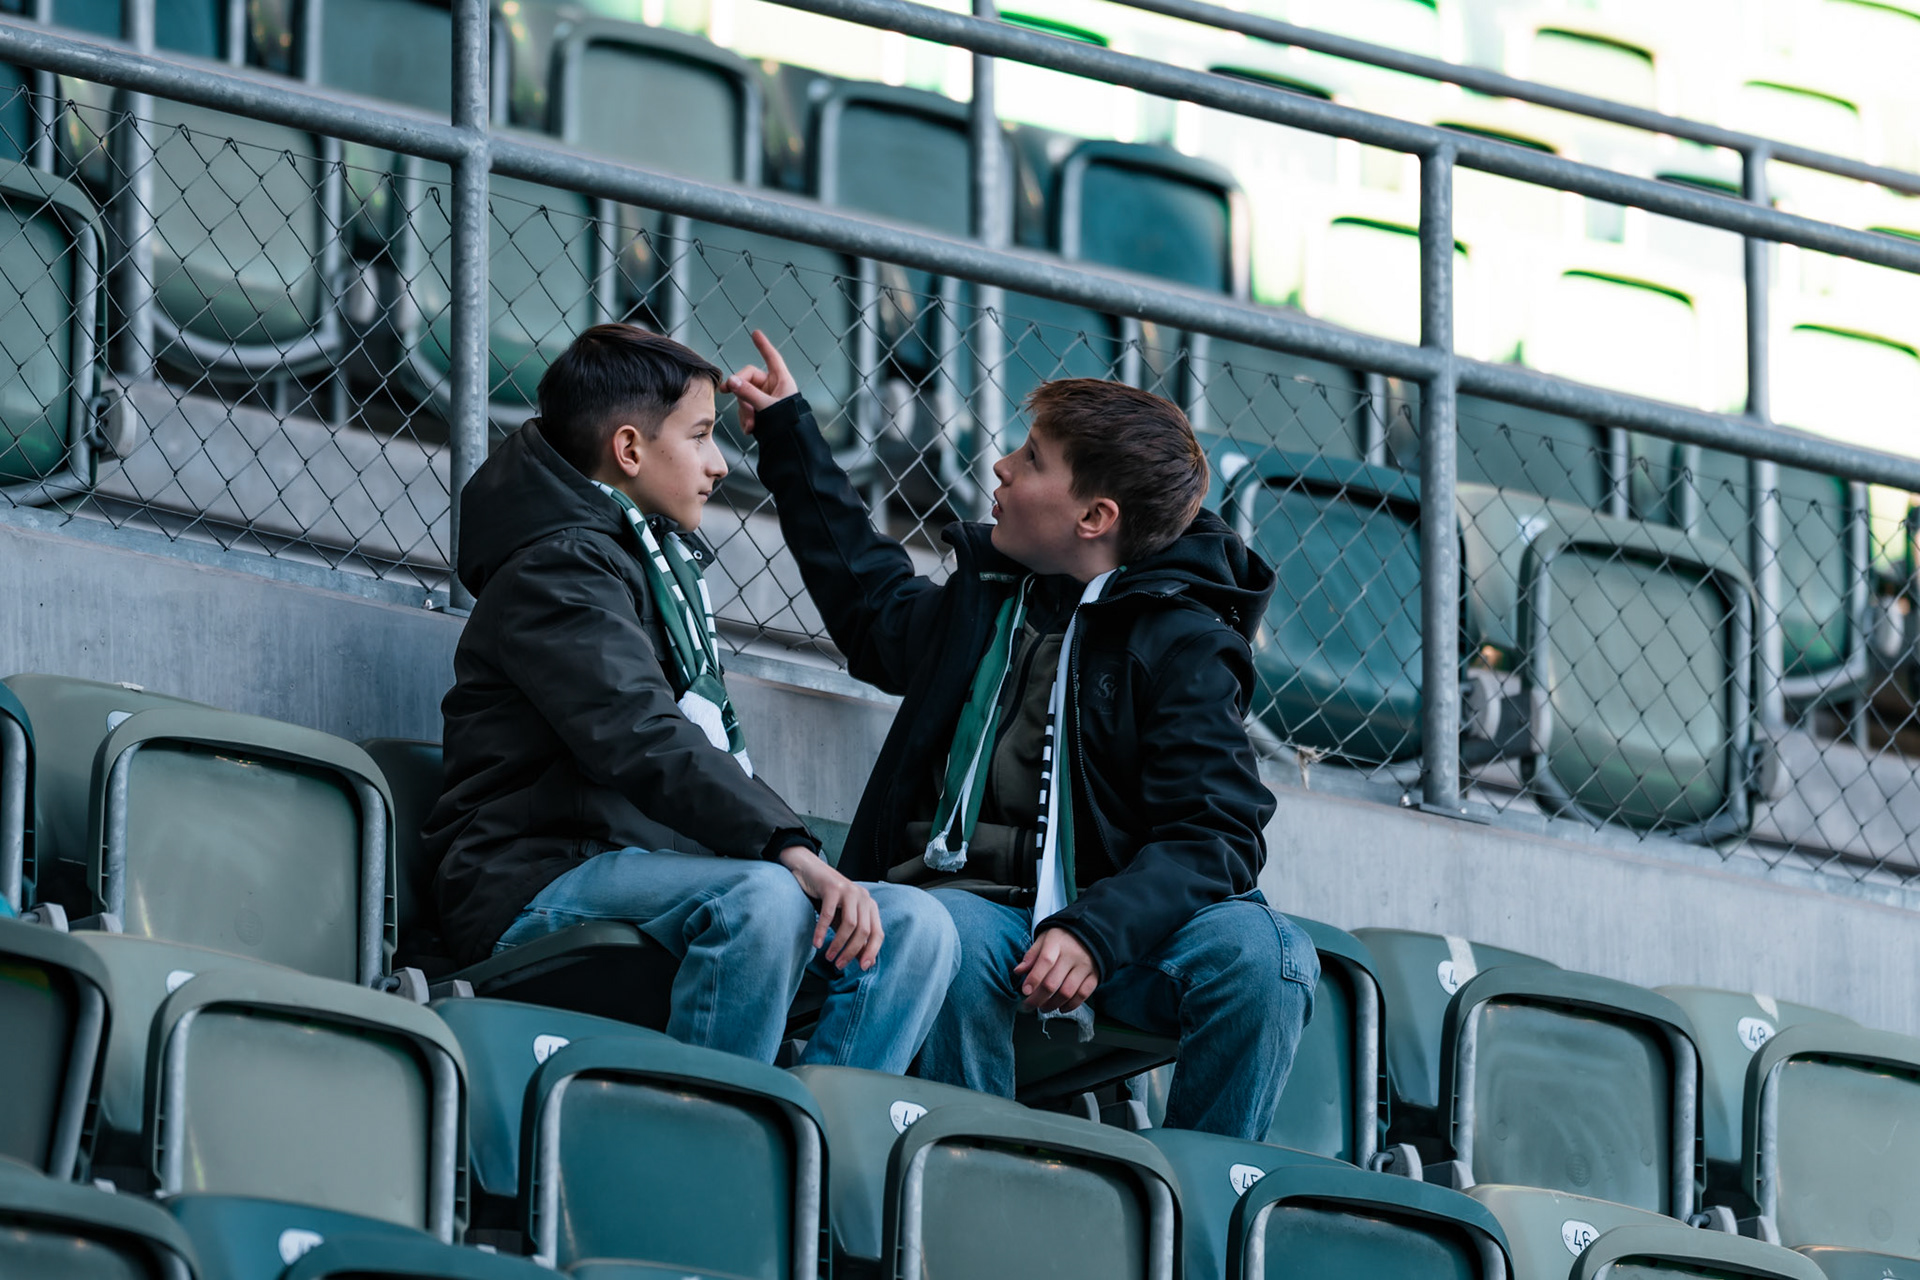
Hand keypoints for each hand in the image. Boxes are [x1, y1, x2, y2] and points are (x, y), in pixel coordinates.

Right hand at [723, 329, 799, 434]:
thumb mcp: (767, 407)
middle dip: (741, 392)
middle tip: (727, 393)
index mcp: (781, 381)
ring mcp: (764, 399)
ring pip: (744, 397)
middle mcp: (772, 388)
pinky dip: (746, 419)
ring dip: (744, 411)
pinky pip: (746, 410)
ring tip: (750, 425)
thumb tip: (731, 381)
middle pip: (748, 379)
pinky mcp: (759, 412)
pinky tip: (750, 429)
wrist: (792, 445)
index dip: (763, 346)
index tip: (756, 333)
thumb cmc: (788, 423)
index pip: (771, 358)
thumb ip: (748, 394)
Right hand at [778, 845, 882, 969]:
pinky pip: (829, 914)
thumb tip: (865, 962)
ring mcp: (849, 891)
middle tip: (839, 964)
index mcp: (870, 906)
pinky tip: (817, 943)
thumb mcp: (842, 919)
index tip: (863, 968)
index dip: (872, 952)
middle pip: (864, 931)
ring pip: (850, 924)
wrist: (809, 871)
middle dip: (851, 951)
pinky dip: (822, 931)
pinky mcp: (833, 887)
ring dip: (838, 944)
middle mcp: (863, 897)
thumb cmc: (827, 898)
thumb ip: (854, 938)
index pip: (878, 933)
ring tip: (829, 956)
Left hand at [1014, 927, 1099, 1012]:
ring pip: (1067, 992)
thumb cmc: (1062, 939)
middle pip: (1053, 982)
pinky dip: (1071, 1005)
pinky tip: (1061, 1008)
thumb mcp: (1045, 939)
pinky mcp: (1094, 975)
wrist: (1090, 933)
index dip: (1034, 978)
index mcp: (1057, 942)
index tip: (1025, 991)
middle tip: (1029, 1005)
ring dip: (1052, 1004)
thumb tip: (1018, 971)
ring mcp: (1085, 966)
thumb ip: (1031, 955)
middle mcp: (1072, 954)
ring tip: (1043, 1007)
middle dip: (1038, 998)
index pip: (1045, 961)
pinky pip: (1083, 995)